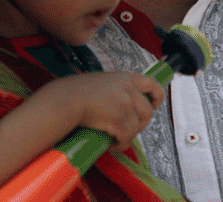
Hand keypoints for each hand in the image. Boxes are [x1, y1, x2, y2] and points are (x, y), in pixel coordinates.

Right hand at [42, 72, 164, 152]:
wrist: (65, 100)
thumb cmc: (75, 92)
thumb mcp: (102, 82)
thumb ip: (117, 89)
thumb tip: (125, 105)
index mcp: (125, 78)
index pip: (152, 84)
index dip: (157, 96)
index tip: (155, 104)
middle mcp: (128, 90)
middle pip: (148, 112)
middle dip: (140, 124)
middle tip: (128, 129)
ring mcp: (124, 105)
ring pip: (136, 128)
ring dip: (127, 136)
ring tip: (116, 138)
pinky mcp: (118, 120)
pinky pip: (126, 138)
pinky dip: (120, 144)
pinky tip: (111, 144)